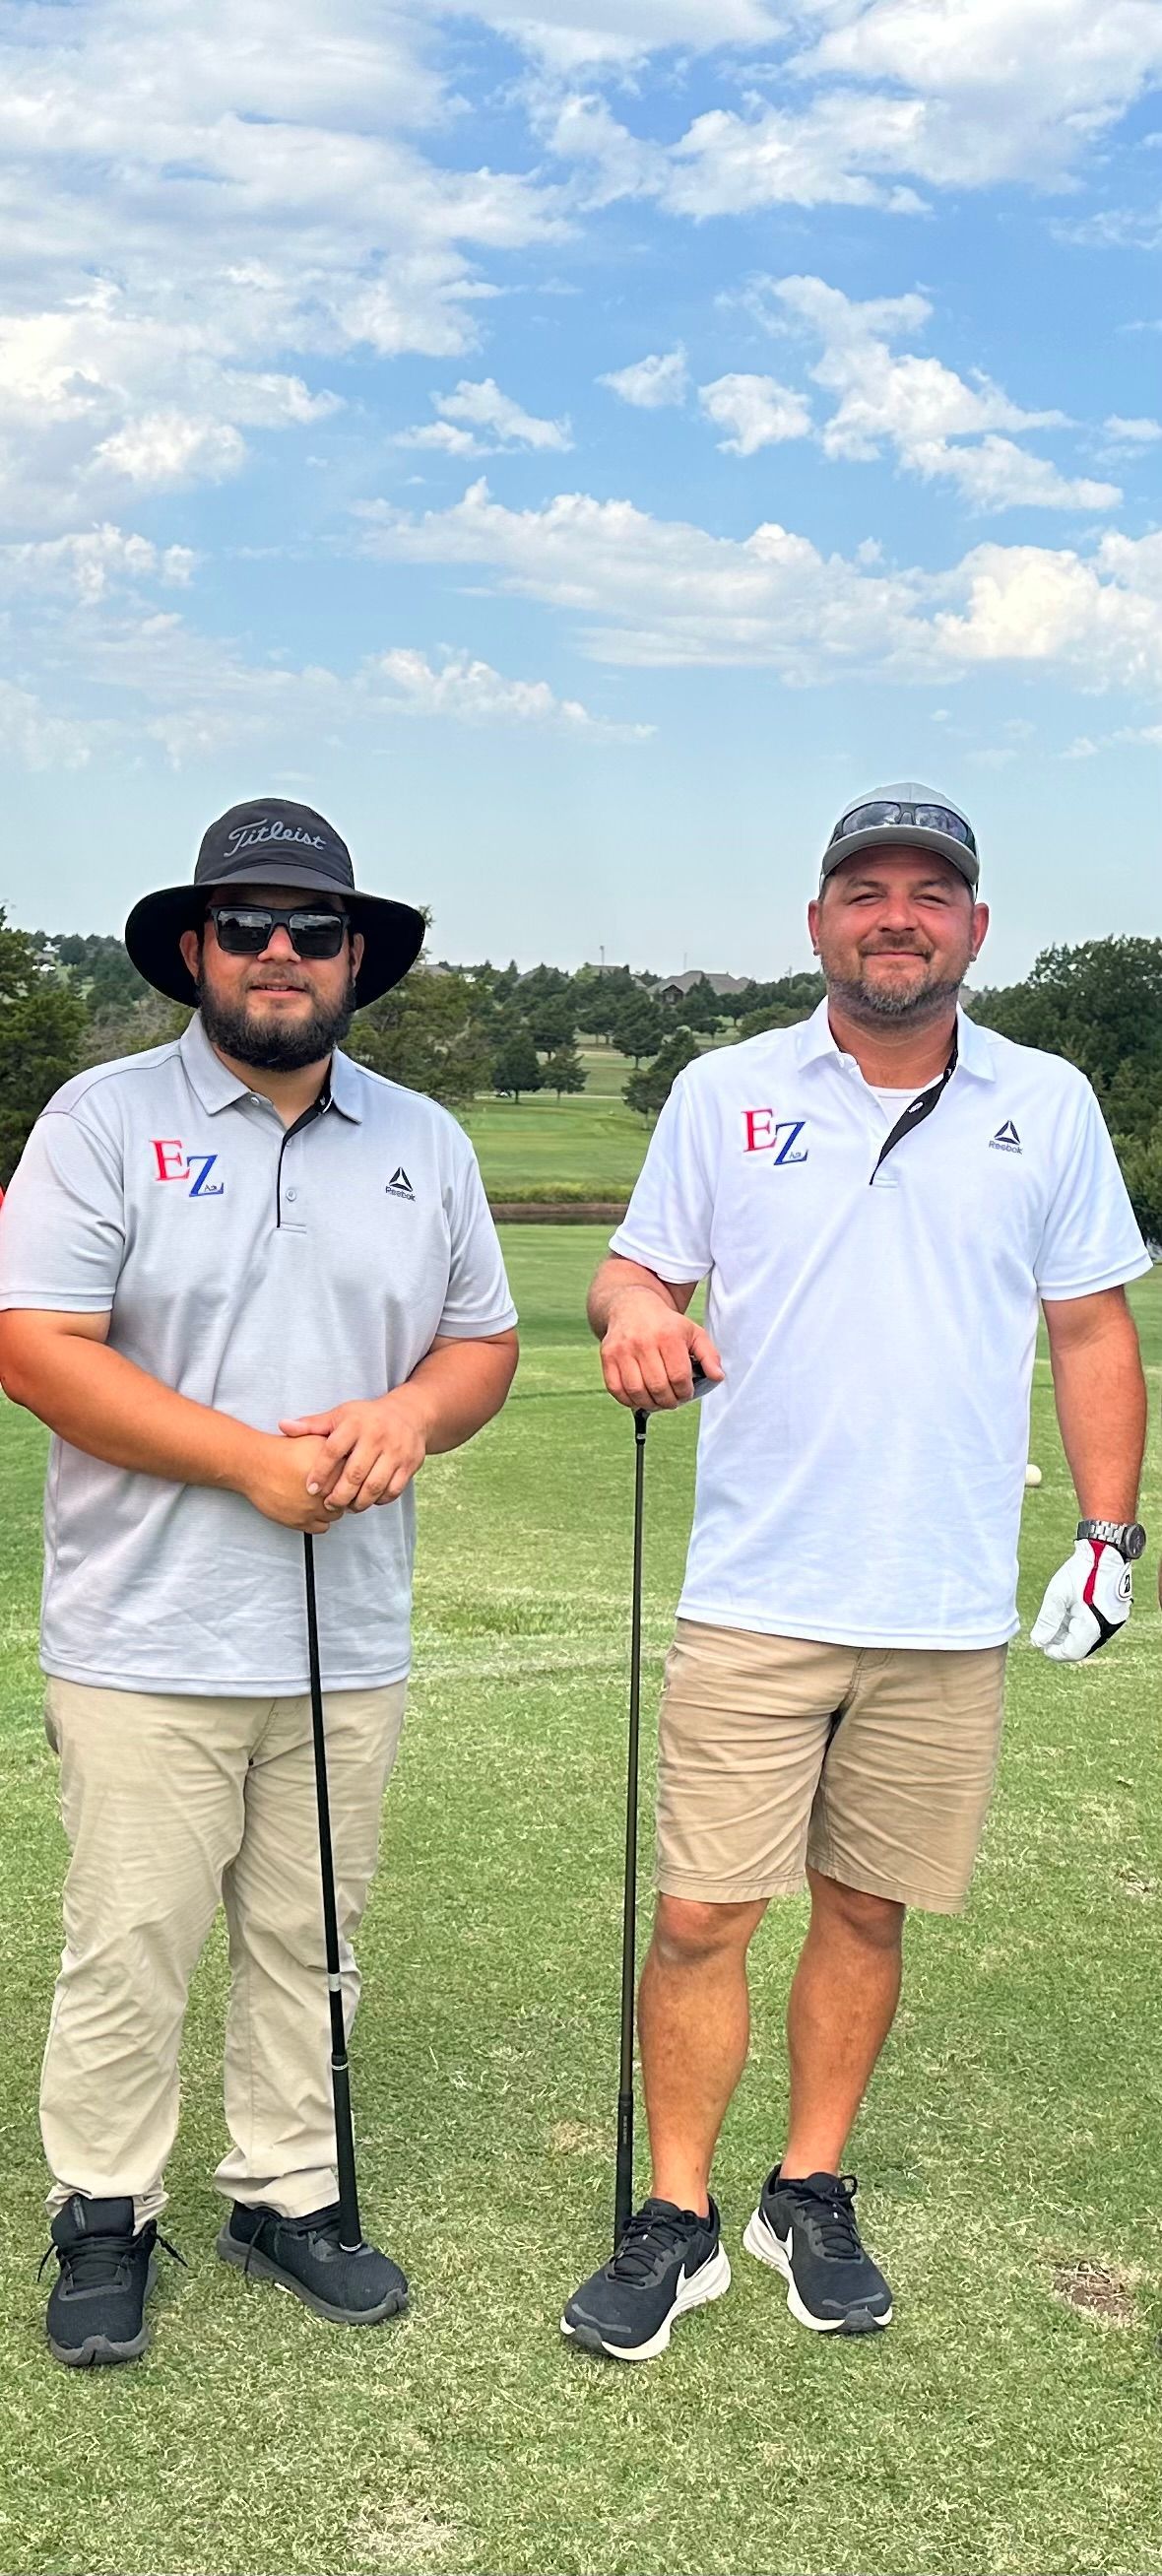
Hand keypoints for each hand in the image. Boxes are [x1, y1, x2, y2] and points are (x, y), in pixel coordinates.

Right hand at [240, 1434, 344, 1533]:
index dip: (351, 1478)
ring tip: (323, 1497)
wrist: (256, 1464)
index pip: (355, 1480)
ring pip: (337, 1514)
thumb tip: (354, 1455)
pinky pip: (322, 1527)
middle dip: (343, 1493)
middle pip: (348, 1499)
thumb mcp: (315, 1440)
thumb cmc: (282, 1452)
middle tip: (335, 1487)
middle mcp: (324, 1491)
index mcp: (332, 1470)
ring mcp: (313, 1508)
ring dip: (332, 1507)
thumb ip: (338, 1449)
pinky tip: (314, 1508)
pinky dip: (320, 1519)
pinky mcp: (301, 1521)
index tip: (347, 1477)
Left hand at [278, 1391, 426, 1512]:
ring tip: (347, 1506)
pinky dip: (379, 1500)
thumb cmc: (366, 1418)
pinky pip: (393, 1490)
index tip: (310, 1489)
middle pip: (355, 1474)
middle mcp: (377, 1436)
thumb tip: (282, 1426)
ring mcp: (396, 1451)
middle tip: (329, 1504)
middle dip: (339, 1495)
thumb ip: (312, 1425)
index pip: (333, 1450)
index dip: (320, 1472)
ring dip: (358, 1502)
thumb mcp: (340, 1415)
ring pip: (374, 1486)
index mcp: (355, 1423)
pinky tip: (367, 1500)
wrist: (409, 1415)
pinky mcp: (410, 1464)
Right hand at [601, 1288, 723, 1410]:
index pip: (679, 1377)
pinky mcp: (607, 1356)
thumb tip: (717, 1377)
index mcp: (668, 1335)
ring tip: (657, 1401)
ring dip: (650, 1404)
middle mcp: (643, 1341)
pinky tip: (639, 1397)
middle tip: (673, 1400)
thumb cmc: (666, 1325)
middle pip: (658, 1387)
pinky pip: (616, 1389)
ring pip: (637, 1391)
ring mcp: (622, 1349)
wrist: (632, 1307)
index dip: (685, 1392)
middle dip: (669, 1401)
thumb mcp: (693, 1332)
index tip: (686, 1393)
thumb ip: (709, 1355)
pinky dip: (629, 1400)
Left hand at [1031, 1539, 1131, 1661]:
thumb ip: (1048, 1620)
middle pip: (1080, 1646)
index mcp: (1093, 1626)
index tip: (1040, 1643)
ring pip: (1087, 1637)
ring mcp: (1114, 1621)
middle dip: (1060, 1641)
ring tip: (1056, 1616)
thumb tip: (1037, 1642)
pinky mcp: (1116, 1613)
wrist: (1106, 1551)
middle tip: (1045, 1628)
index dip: (1054, 1652)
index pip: (1072, 1653)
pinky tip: (1069, 1610)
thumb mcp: (1057, 1595)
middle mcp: (1107, 1628)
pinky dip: (1081, 1624)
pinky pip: (1096, 1627)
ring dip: (1070, 1632)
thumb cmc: (1081, 1571)